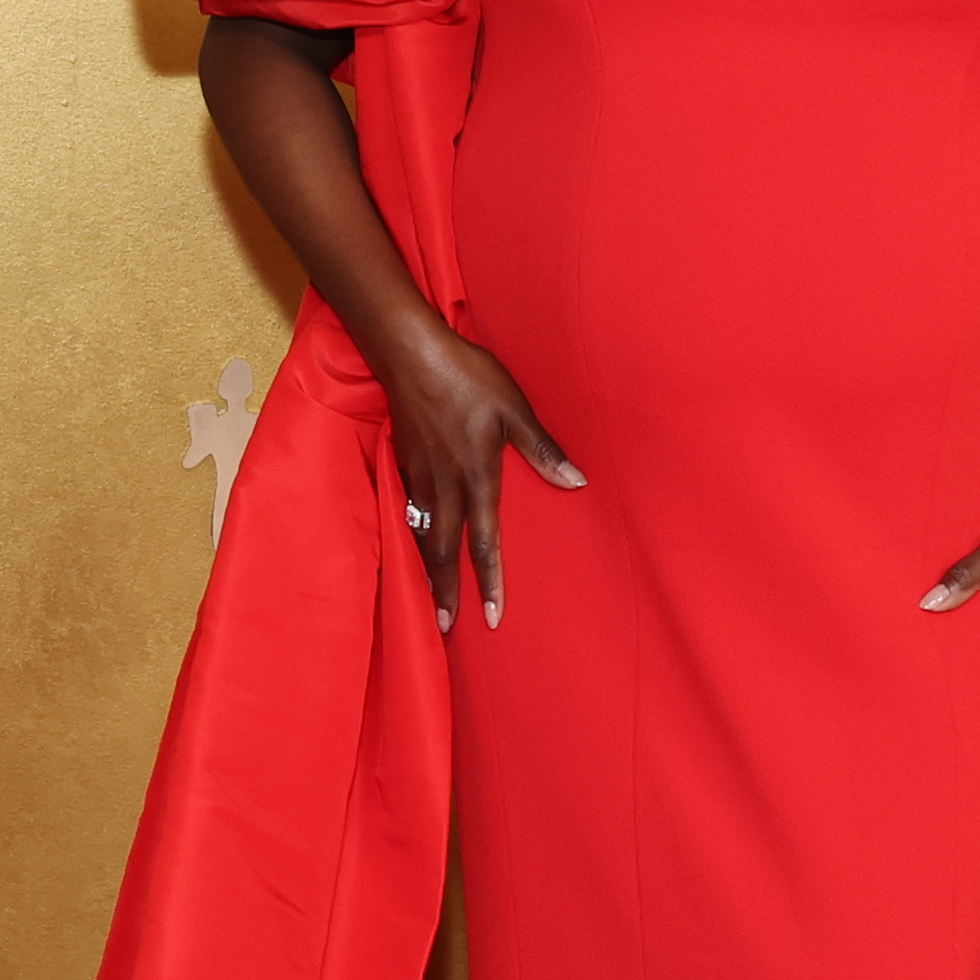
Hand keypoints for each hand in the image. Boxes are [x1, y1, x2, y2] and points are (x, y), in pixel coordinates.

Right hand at [364, 321, 579, 629]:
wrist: (410, 353)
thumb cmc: (468, 377)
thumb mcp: (514, 409)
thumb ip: (542, 450)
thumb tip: (576, 482)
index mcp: (477, 478)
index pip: (484, 543)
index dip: (490, 583)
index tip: (493, 617)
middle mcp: (446, 486)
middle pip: (445, 551)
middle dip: (446, 592)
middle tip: (444, 626)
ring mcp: (420, 476)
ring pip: (423, 535)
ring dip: (426, 569)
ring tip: (428, 598)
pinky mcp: (404, 462)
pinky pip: (408, 510)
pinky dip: (412, 535)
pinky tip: (414, 543)